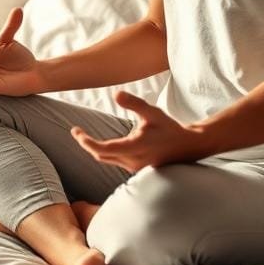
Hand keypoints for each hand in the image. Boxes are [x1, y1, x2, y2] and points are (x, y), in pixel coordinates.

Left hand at [71, 91, 208, 171]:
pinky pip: (114, 162)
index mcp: (135, 148)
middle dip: (86, 144)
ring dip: (94, 149)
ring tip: (83, 136)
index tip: (76, 132)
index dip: (86, 142)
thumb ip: (134, 103)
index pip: (103, 149)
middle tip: (76, 131)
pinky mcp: (136, 170)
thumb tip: (116, 94)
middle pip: (100, 156)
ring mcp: (135, 168)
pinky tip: (99, 144)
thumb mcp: (153, 112)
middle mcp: (133, 161)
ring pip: (107, 160)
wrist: (187, 147)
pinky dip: (104, 153)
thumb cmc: (169, 128)